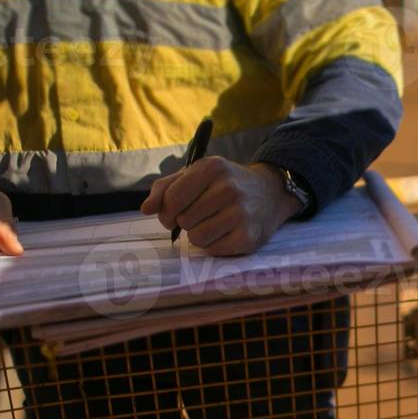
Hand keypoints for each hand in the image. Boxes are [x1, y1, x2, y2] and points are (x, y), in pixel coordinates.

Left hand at [141, 159, 301, 255]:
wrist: (271, 193)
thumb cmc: (226, 184)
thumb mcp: (198, 175)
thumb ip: (167, 187)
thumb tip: (146, 208)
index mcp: (212, 168)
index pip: (172, 198)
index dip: (165, 211)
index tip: (172, 214)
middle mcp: (228, 188)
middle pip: (183, 220)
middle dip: (186, 221)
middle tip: (201, 215)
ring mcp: (241, 213)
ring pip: (196, 238)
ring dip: (200, 235)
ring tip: (214, 224)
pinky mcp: (248, 237)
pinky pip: (213, 250)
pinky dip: (214, 245)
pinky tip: (226, 233)